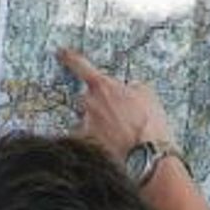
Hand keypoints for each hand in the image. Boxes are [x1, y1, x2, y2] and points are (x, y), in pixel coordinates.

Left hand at [57, 47, 172, 160]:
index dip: (69, 57)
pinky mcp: (85, 145)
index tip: (60, 52)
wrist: (146, 156)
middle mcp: (89, 103)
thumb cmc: (148, 124)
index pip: (80, 65)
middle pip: (88, 99)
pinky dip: (98, 143)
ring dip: (102, 126)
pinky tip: (114, 150)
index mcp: (102, 86)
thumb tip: (129, 89)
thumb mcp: (148, 95)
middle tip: (120, 117)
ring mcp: (85, 125)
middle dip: (101, 105)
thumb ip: (132, 87)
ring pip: (90, 121)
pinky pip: (88, 141)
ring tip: (123, 137)